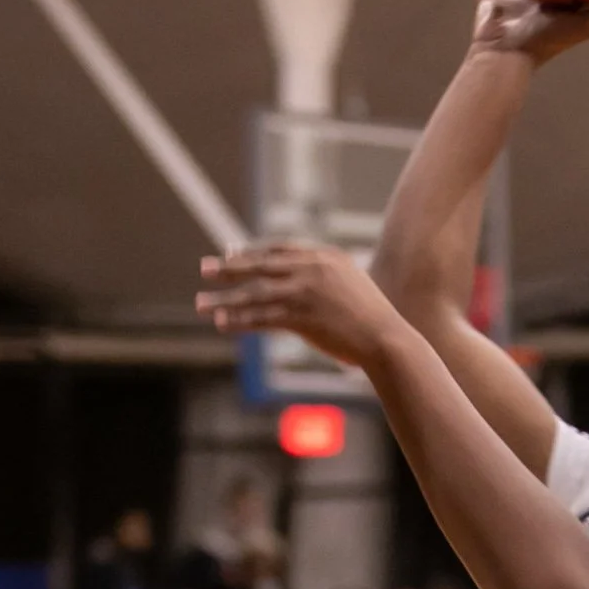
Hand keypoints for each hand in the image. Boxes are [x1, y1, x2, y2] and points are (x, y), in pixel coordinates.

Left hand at [195, 244, 396, 365]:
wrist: (388, 339)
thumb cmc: (374, 320)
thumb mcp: (353, 287)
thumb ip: (329, 279)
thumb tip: (310, 285)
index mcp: (325, 257)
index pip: (279, 249)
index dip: (251, 252)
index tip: (229, 253)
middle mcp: (312, 269)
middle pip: (260, 265)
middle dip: (229, 268)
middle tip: (203, 270)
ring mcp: (306, 292)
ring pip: (255, 294)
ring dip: (224, 300)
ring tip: (200, 304)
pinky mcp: (302, 317)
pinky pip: (262, 318)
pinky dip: (240, 321)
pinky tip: (221, 323)